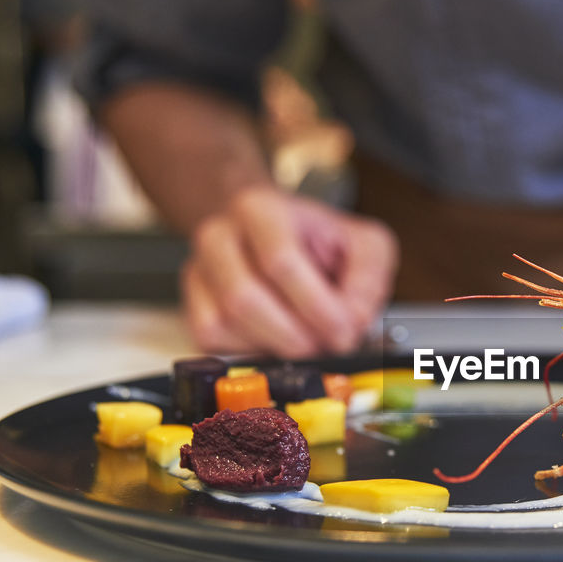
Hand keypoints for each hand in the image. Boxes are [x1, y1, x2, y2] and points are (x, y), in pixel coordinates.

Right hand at [181, 185, 398, 357]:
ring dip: (275, 346)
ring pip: (223, 324)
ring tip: (309, 342)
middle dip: (295, 335)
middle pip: (243, 298)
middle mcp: (219, 236)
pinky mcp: (193, 306)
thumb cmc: (322, 243)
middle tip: (328, 345)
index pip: (280, 261)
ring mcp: (199, 271)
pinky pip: (211, 340)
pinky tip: (278, 340)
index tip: (346, 330)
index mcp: (260, 209)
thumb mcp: (365, 244)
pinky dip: (250, 352)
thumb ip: (369, 277)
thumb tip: (353, 319)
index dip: (316, 306)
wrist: (281, 238)